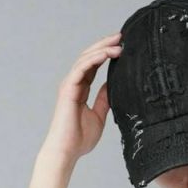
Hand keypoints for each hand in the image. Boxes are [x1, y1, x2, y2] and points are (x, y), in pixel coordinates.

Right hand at [43, 32, 123, 163]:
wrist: (66, 151)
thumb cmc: (79, 139)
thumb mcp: (98, 116)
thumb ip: (104, 100)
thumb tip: (112, 85)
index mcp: (80, 89)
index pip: (93, 65)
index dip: (106, 54)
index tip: (121, 47)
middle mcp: (73, 83)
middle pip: (89, 57)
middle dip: (105, 45)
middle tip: (121, 36)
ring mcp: (69, 84)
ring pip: (86, 58)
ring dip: (102, 48)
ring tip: (118, 43)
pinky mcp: (68, 88)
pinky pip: (82, 68)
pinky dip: (94, 59)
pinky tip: (107, 53)